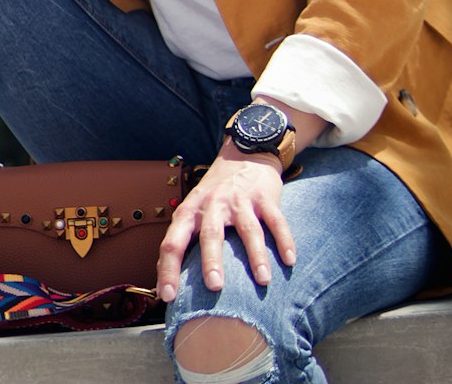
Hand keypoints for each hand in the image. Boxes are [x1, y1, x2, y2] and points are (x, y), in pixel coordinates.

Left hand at [157, 143, 295, 301]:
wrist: (244, 155)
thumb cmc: (214, 194)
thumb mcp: (192, 210)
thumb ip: (180, 242)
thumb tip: (162, 285)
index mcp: (191, 211)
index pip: (174, 241)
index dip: (168, 268)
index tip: (168, 296)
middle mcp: (213, 204)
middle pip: (211, 233)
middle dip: (212, 260)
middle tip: (214, 287)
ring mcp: (240, 200)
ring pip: (248, 229)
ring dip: (256, 256)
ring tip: (263, 281)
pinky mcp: (265, 197)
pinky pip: (276, 221)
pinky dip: (284, 240)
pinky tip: (289, 260)